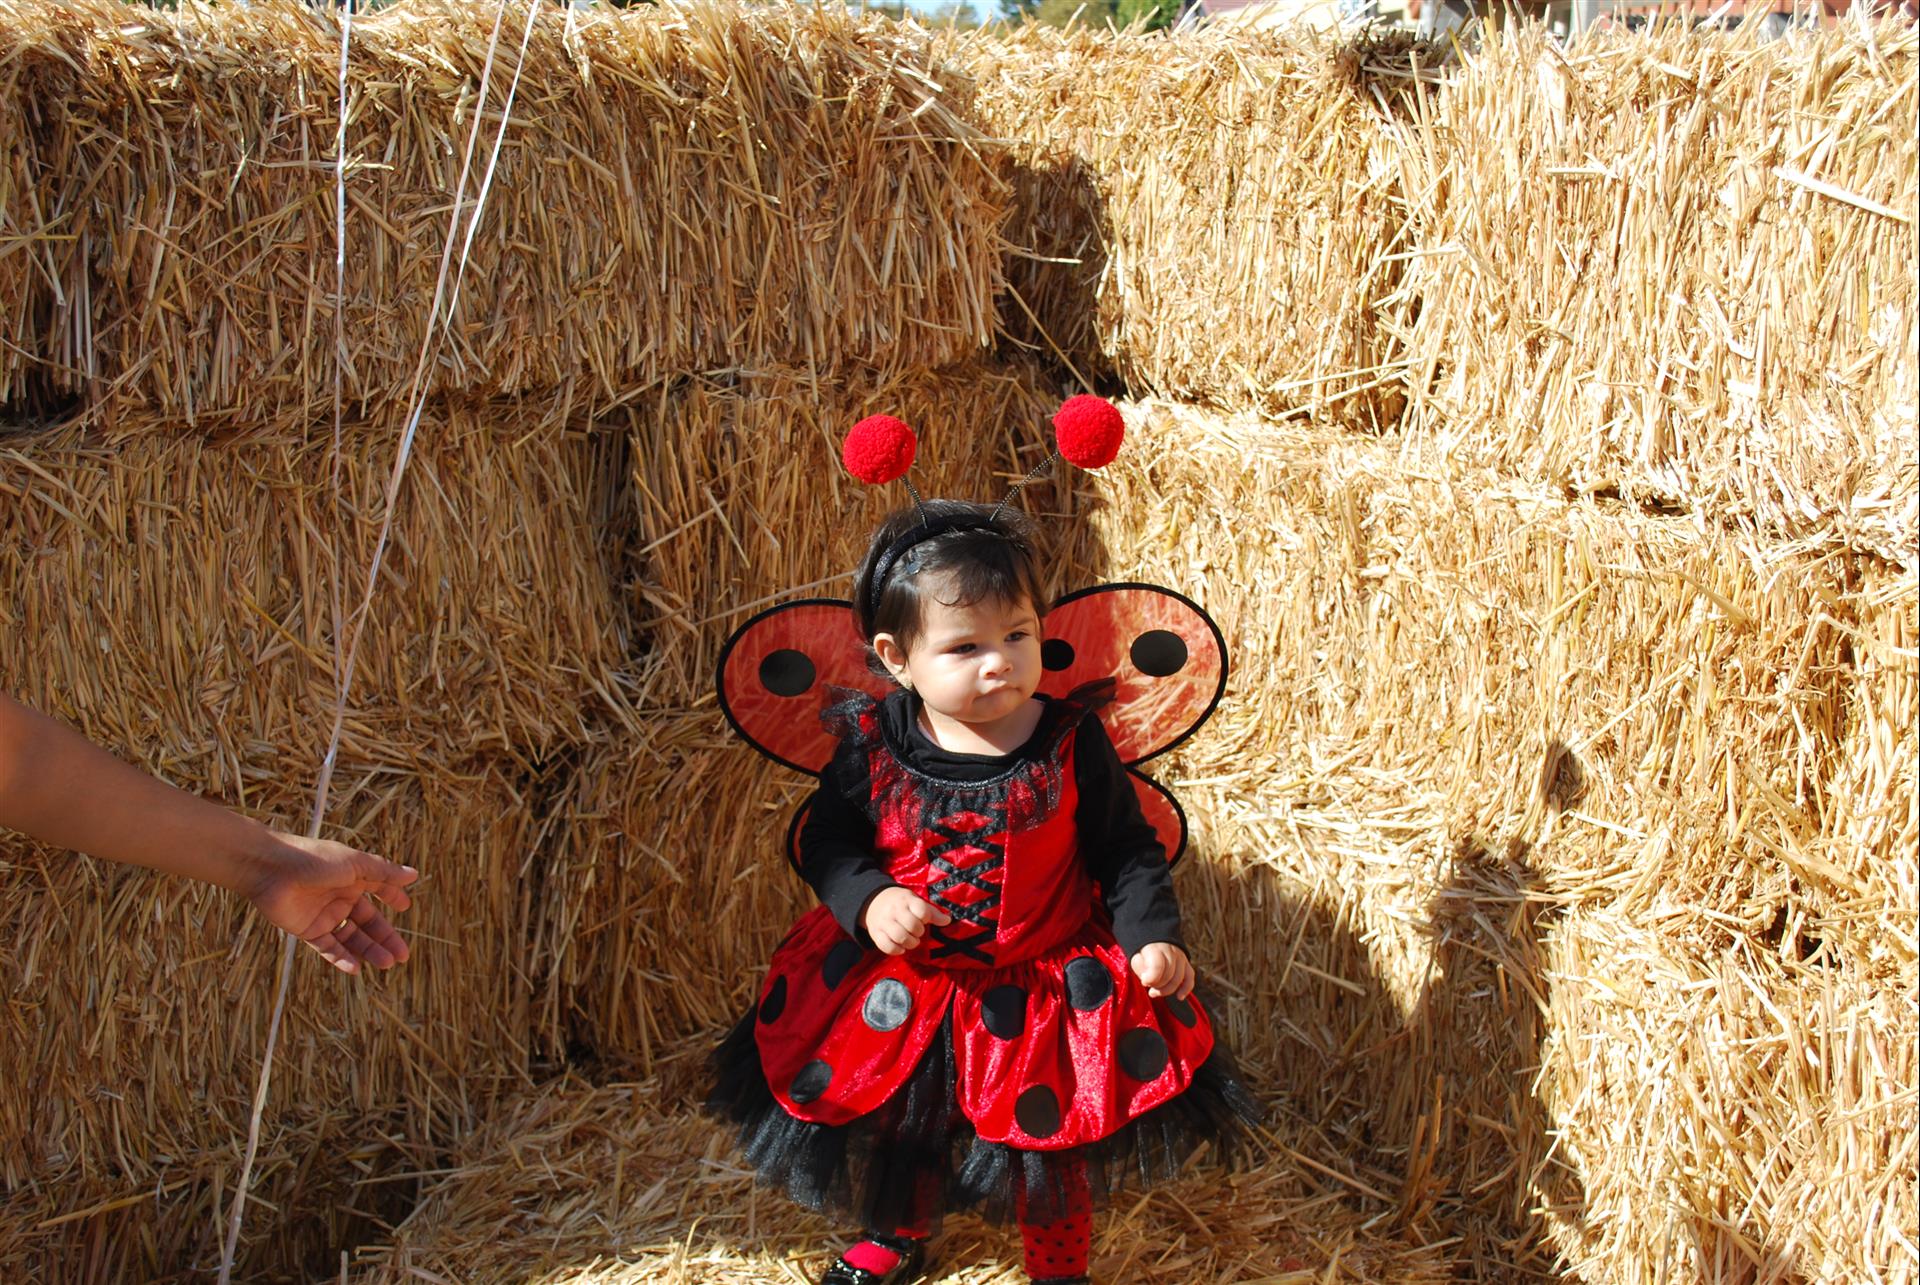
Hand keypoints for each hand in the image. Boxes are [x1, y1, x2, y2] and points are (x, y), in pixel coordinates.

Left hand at [242, 832, 418, 973]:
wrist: (272, 869)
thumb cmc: (314, 859)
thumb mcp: (355, 864)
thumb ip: (384, 872)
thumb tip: (414, 875)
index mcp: (354, 878)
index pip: (378, 889)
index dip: (392, 898)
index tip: (405, 908)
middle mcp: (341, 898)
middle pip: (368, 923)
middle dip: (385, 939)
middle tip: (401, 956)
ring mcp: (325, 915)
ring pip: (351, 938)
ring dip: (368, 951)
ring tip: (386, 964)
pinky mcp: (308, 930)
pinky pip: (328, 948)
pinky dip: (342, 958)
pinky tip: (356, 968)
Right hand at [861, 886, 950, 955]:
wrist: (874, 900)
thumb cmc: (901, 903)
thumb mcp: (916, 902)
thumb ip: (932, 912)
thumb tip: (948, 921)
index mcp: (906, 900)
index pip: (922, 911)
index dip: (926, 919)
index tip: (924, 920)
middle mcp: (894, 910)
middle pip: (912, 925)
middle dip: (919, 932)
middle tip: (917, 932)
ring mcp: (884, 922)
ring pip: (899, 936)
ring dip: (910, 943)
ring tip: (911, 941)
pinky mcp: (875, 933)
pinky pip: (887, 946)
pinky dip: (896, 950)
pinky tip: (901, 947)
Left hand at [1130, 942, 1194, 1000]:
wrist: (1154, 940)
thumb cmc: (1143, 953)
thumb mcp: (1136, 957)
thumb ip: (1140, 968)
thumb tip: (1147, 981)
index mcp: (1156, 948)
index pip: (1158, 966)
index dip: (1151, 979)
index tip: (1144, 981)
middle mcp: (1171, 951)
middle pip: (1169, 975)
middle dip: (1157, 986)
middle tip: (1148, 986)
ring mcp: (1181, 957)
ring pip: (1178, 979)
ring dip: (1166, 990)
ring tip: (1154, 992)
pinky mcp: (1186, 964)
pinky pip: (1189, 978)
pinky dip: (1185, 989)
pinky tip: (1179, 997)